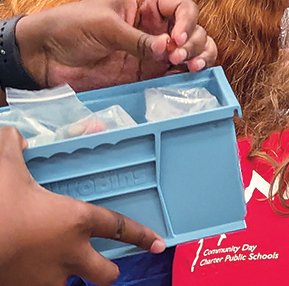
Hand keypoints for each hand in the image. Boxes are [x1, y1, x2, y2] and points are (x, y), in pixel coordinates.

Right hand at [0, 127, 164, 285]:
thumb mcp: (7, 168)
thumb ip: (15, 147)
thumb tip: (16, 136)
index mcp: (76, 221)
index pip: (120, 228)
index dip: (141, 236)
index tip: (156, 244)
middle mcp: (70, 254)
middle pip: (105, 274)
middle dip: (109, 273)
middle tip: (106, 269)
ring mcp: (47, 279)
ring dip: (68, 280)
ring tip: (59, 272)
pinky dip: (36, 282)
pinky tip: (27, 273)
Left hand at [17, 0, 217, 91]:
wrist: (42, 56)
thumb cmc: (70, 27)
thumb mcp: (104, 26)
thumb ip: (136, 39)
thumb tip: (166, 48)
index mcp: (148, 4)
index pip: (183, 8)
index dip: (187, 22)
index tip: (176, 39)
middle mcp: (157, 26)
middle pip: (194, 31)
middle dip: (194, 43)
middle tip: (180, 57)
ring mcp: (154, 52)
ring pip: (192, 53)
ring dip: (200, 58)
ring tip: (194, 68)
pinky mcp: (147, 74)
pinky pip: (175, 74)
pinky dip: (186, 77)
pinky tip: (186, 79)